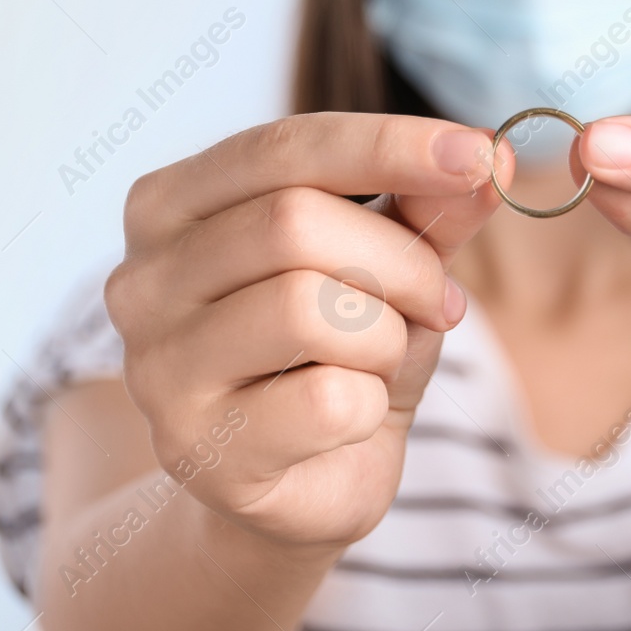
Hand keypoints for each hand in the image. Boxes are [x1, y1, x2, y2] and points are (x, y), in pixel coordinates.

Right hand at [105, 113, 505, 549]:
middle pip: (293, 222)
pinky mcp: (195, 449)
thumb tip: (489, 160)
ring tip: (385, 360)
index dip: (387, 145)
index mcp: (170, 204)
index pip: (283, 147)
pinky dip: (371, 405)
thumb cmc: (337, 354)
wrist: (302, 485)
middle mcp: (140, 278)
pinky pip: (325, 402)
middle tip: (444, 301)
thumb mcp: (386, 267)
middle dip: (401, 261)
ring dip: (386, 336)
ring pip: (307, 308)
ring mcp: (156, 368)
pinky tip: (352, 418)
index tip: (479, 152)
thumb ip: (425, 208)